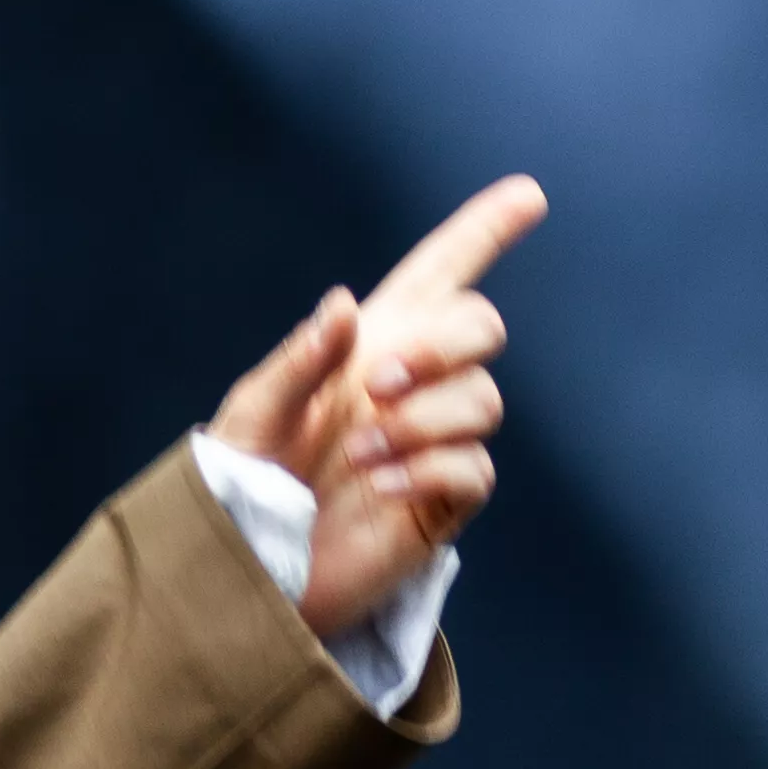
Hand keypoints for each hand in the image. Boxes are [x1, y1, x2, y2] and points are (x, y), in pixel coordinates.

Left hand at [208, 174, 545, 638]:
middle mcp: (411, 385)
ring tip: (359, 455)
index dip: (482, 232)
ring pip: (482, 399)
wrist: (248, 572)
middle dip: (441, 344)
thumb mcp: (251, 415)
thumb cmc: (240, 487)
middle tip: (378, 383)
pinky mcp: (443, 502)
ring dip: (421, 420)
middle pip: (481, 326)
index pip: (439, 275)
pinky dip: (430, 468)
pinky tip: (381, 485)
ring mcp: (433, 443)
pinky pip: (475, 467)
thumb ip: (297, 361)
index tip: (527, 195)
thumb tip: (343, 306)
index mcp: (367, 345)